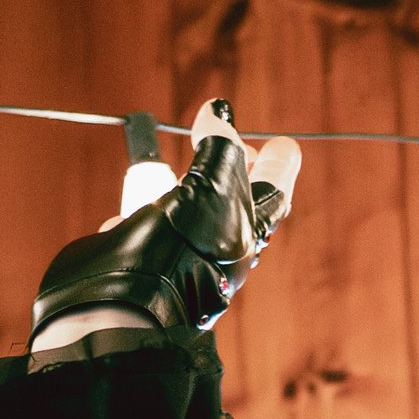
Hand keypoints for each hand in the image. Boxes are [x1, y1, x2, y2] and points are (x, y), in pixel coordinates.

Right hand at [31, 100, 300, 352]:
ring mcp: (186, 254)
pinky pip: (154, 231)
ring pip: (195, 214)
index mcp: (250, 229)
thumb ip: (221, 148)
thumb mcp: (214, 185)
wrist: (132, 305)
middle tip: (242, 148)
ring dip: (191, 190)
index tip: (285, 144)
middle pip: (238, 202)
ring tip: (182, 169)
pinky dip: (147, 217)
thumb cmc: (185, 248)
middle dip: (239, 173)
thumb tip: (220, 114)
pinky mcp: (148, 260)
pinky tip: (134, 214)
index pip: (274, 190)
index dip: (278, 164)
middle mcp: (223, 246)